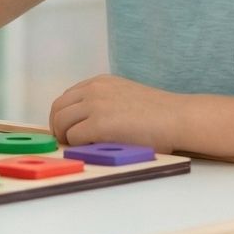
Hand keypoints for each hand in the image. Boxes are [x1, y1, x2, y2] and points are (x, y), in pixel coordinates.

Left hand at [49, 74, 180, 151]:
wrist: (176, 117)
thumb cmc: (157, 114)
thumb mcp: (123, 96)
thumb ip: (103, 102)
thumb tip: (84, 121)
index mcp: (99, 83)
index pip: (66, 98)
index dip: (63, 116)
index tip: (67, 130)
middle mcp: (93, 90)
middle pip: (58, 108)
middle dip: (58, 127)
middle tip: (65, 143)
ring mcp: (94, 105)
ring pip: (61, 122)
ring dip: (65, 137)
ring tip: (76, 148)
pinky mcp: (99, 124)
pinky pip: (74, 136)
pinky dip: (76, 146)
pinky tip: (89, 150)